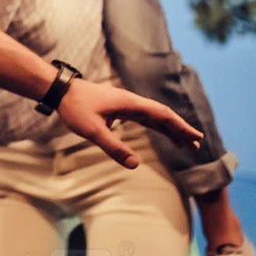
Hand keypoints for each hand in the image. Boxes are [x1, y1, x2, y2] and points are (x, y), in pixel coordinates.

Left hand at [56, 79, 201, 168]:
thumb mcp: (92, 130)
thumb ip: (113, 147)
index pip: (160, 114)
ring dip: (170, 128)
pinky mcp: (118, 107)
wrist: (60, 90)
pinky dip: (156, 126)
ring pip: (153, 116)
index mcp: (128, 103)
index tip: (195, 137)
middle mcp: (130, 101)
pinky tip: (162, 133)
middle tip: (196, 144)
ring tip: (185, 143)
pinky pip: (143, 117)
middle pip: (161, 115)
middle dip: (179, 129)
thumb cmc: (74, 108)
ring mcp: (125, 103)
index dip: (179, 126)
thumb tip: (135, 165)